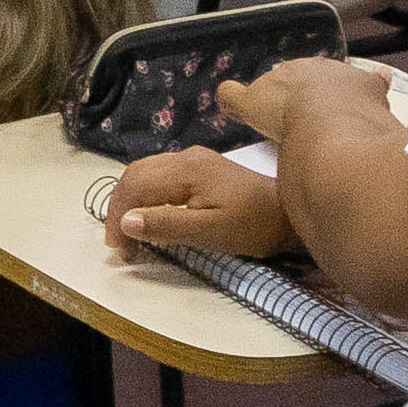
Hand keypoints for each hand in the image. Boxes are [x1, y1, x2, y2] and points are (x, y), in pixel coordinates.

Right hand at [105, 148, 290, 261]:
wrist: (289, 216)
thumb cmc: (252, 226)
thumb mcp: (210, 232)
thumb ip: (167, 224)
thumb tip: (125, 220)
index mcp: (185, 170)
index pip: (134, 186)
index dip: (118, 216)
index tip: (119, 248)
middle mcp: (185, 157)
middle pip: (135, 175)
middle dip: (119, 208)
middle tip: (120, 244)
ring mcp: (194, 160)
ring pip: (146, 173)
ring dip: (131, 202)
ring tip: (130, 234)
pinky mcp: (201, 168)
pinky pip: (161, 176)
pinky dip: (146, 196)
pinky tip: (151, 216)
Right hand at [219, 56, 399, 150]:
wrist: (325, 122)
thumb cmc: (285, 113)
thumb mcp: (249, 104)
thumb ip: (234, 96)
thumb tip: (224, 91)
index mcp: (290, 70)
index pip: (284, 78)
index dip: (284, 93)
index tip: (283, 105)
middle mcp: (319, 67)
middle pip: (314, 78)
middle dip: (312, 92)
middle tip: (308, 114)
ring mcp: (346, 76)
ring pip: (342, 81)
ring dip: (341, 93)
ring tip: (338, 113)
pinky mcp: (370, 87)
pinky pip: (377, 79)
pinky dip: (378, 79)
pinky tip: (382, 77)